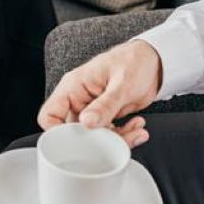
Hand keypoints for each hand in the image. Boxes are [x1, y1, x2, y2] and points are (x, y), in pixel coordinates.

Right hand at [37, 39, 163, 147]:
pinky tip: (137, 127)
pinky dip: (124, 135)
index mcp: (74, 87)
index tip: (78, 142)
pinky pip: (108, 133)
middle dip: (94, 141)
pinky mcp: (106, 116)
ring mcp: (92, 109)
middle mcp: (79, 99)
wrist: (154, 61)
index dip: (56, 133)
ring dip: (114, 140)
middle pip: (73, 132)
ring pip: (93, 136)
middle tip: (115, 139)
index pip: (50, 114)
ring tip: (134, 132)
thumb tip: (87, 123)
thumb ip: (105, 104)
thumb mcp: (121, 83)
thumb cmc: (134, 61)